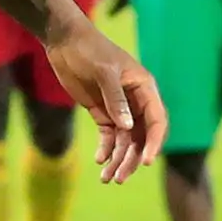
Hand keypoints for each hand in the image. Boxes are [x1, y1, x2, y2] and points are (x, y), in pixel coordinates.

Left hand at [42, 19, 166, 183]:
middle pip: (142, 137)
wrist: (65, 42)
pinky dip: (106, 150)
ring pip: (125, 141)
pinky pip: (109, 137)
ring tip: (106, 178)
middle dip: (132, 159)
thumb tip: (127, 128)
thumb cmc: (89, 50)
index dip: (154, 143)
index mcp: (144, 88)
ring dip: (118, 160)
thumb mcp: (102, 72)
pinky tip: (99, 160)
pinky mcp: (103, 112)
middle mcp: (136, 101)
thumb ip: (115, 99)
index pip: (157, 120)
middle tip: (119, 178)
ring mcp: (120, 108)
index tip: (146, 162)